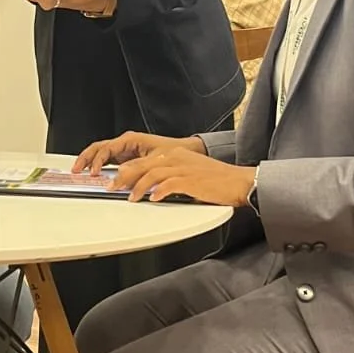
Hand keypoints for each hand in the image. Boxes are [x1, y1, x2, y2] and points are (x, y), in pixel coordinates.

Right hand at [74, 130, 205, 173]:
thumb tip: (120, 175)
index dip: (96, 161)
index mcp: (130, 139)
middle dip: (85, 158)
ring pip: (101, 154)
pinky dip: (100, 166)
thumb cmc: (174, 151)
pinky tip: (95, 174)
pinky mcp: (128, 158)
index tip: (93, 173)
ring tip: (80, 171)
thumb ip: (136, 168)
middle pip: (98, 148)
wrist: (186, 152)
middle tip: (76, 169)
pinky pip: (109, 161)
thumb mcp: (154, 160)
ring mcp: (126, 150)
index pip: (106, 148)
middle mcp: (126, 143)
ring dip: (90, 161)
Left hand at [114, 150, 255, 206]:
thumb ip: (170, 175)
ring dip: (138, 186)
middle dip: (126, 177)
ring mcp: (184, 168)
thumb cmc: (216, 179)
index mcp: (175, 154)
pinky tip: (153, 198)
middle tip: (114, 187)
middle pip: (144, 165)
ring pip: (153, 174)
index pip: (145, 160)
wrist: (238, 181)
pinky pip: (169, 185)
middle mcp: (177, 158)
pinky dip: (158, 191)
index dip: (128, 170)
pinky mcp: (191, 180)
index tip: (117, 179)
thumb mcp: (190, 171)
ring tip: (130, 197)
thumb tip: (151, 187)